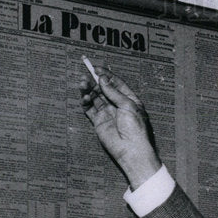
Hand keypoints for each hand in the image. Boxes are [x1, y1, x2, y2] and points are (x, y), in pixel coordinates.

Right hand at [80, 66, 161, 188]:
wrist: (131, 149)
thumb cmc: (135, 128)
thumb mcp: (128, 105)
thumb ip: (113, 92)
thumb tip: (102, 79)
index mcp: (129, 100)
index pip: (116, 84)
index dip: (106, 75)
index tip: (96, 68)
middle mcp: (118, 105)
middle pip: (103, 89)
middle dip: (94, 81)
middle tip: (86, 74)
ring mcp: (107, 113)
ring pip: (95, 97)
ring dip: (88, 89)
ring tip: (82, 83)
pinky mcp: (98, 122)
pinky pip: (89, 109)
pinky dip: (85, 102)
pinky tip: (85, 97)